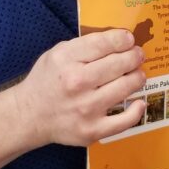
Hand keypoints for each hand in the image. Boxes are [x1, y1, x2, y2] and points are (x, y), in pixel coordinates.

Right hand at [16, 29, 145, 148]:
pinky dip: (137, 110)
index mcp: (66, 60)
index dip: (123, 39)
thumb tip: (118, 41)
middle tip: (138, 55)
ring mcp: (86, 108)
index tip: (129, 39)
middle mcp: (77, 82)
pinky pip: (124, 121)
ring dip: (137, 78)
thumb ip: (83, 46)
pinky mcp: (92, 130)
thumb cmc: (46, 81)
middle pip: (118, 63)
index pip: (104, 44)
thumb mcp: (56, 54)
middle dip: (134, 56)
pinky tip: (138, 102)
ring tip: (138, 74)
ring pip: (125, 87)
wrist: (30, 115)